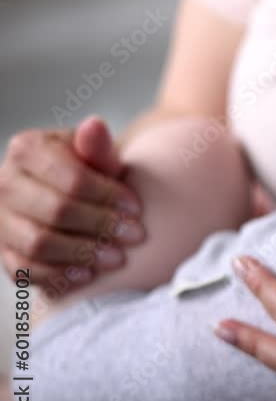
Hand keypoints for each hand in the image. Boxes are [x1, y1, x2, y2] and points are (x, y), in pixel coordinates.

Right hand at [0, 116, 142, 293]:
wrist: (75, 198)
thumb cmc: (92, 174)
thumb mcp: (99, 157)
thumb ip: (98, 147)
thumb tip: (94, 125)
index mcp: (26, 149)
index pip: (71, 178)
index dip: (108, 197)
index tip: (137, 209)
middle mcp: (4, 182)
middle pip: (55, 211)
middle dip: (101, 226)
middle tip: (135, 236)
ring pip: (37, 243)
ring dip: (83, 253)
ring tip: (118, 258)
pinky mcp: (3, 250)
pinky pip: (25, 270)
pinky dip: (58, 275)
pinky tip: (89, 275)